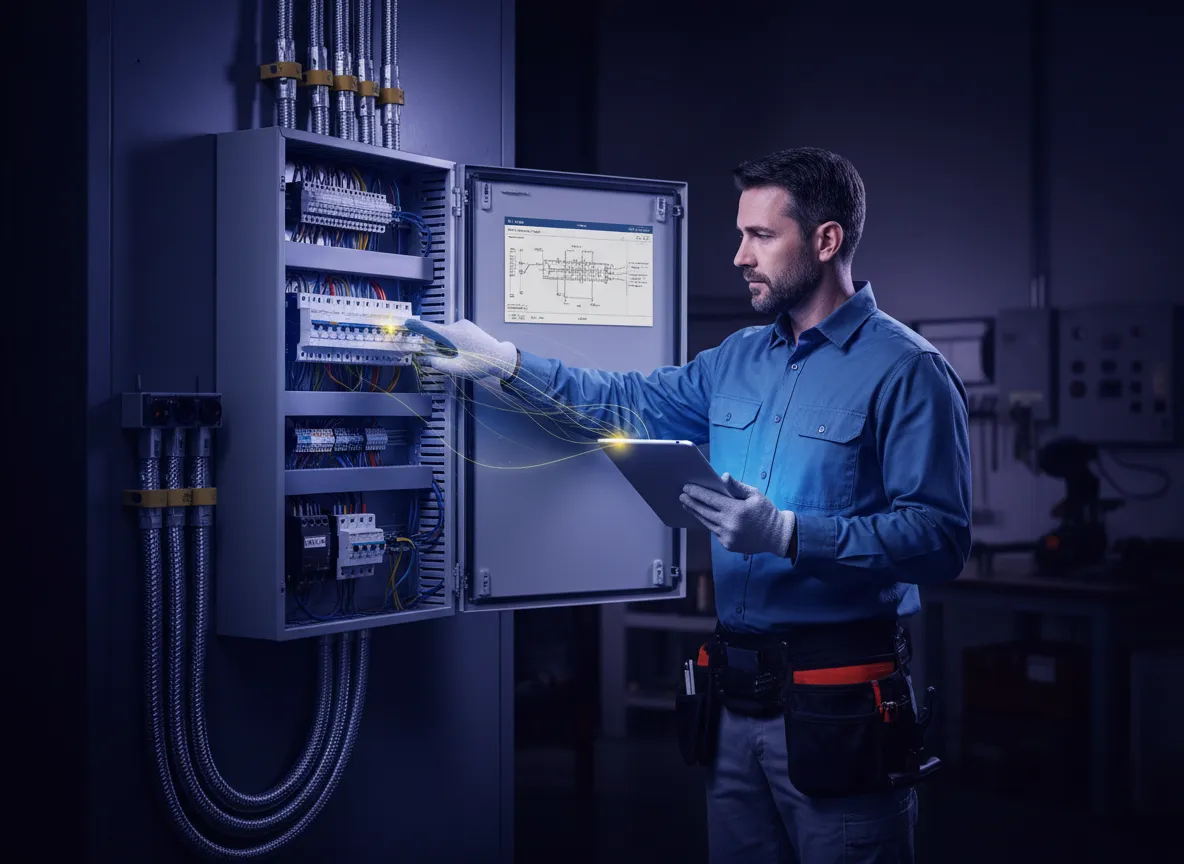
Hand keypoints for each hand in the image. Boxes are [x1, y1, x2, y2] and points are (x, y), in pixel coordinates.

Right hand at [419, 319, 518, 381]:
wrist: (501, 357)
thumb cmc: (481, 364)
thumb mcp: (459, 369)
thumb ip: (441, 365)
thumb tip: (429, 360)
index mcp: (453, 334)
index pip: (430, 328)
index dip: (417, 327)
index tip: (407, 323)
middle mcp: (457, 325)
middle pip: (439, 335)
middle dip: (440, 347)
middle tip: (455, 360)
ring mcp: (464, 324)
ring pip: (447, 336)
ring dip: (449, 346)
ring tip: (464, 357)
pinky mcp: (468, 326)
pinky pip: (455, 334)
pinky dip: (455, 343)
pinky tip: (467, 351)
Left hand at [680, 473, 796, 556]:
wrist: (777, 536)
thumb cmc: (766, 512)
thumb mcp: (755, 495)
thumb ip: (737, 486)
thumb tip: (723, 477)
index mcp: (736, 510)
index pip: (710, 499)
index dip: (697, 493)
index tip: (686, 488)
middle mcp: (729, 525)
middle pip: (704, 512)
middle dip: (691, 503)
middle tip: (681, 496)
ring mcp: (727, 537)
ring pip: (706, 523)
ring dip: (696, 513)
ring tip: (687, 505)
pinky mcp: (727, 545)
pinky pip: (714, 531)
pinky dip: (708, 523)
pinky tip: (702, 516)